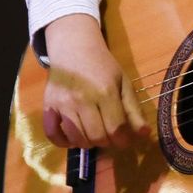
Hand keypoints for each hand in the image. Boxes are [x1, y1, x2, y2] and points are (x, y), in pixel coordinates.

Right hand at [40, 13, 149, 149]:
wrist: (74, 49)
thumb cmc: (102, 66)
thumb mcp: (123, 83)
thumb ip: (133, 110)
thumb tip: (144, 134)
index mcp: (105, 92)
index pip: (116, 129)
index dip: (123, 141)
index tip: (124, 140)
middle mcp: (83, 99)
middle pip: (97, 137)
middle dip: (107, 142)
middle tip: (108, 135)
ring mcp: (63, 104)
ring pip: (77, 139)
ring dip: (88, 143)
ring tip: (93, 134)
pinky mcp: (48, 106)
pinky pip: (52, 135)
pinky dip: (64, 142)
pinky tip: (73, 137)